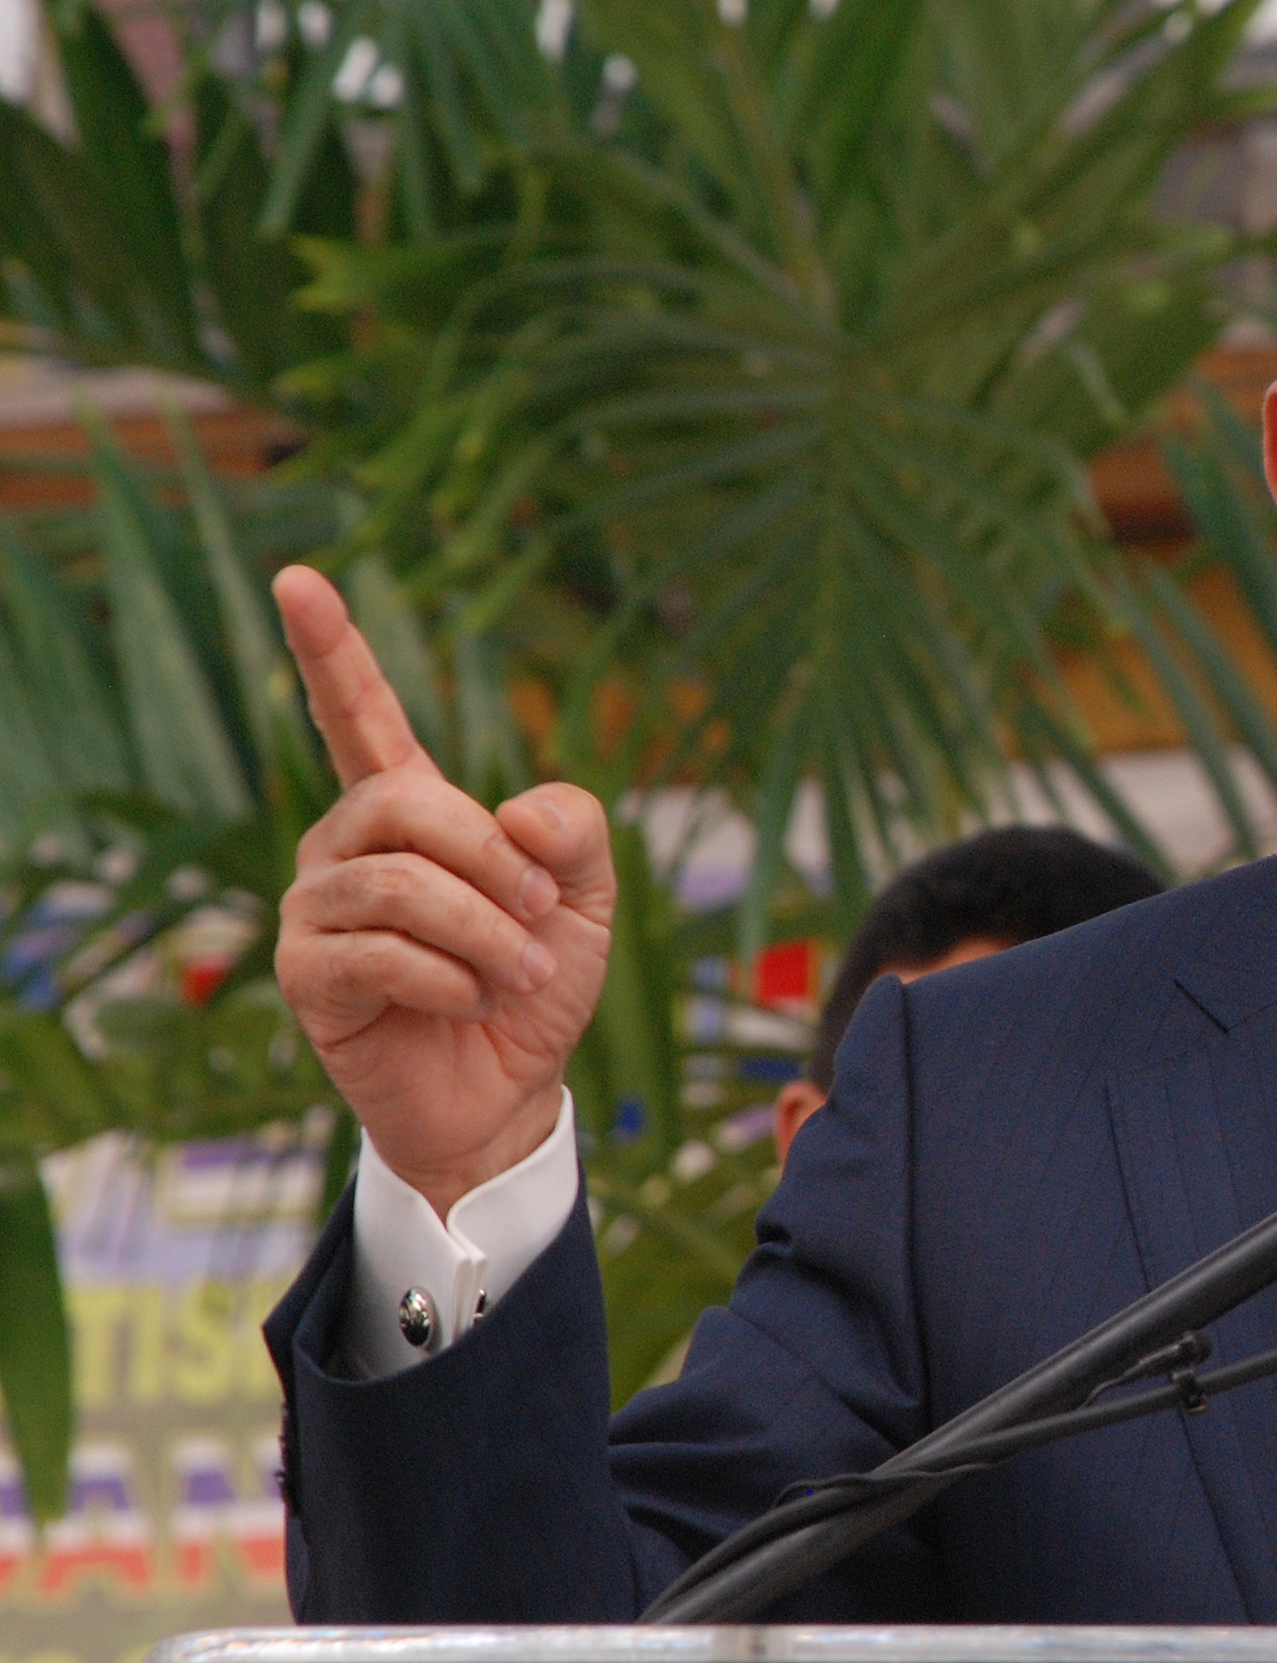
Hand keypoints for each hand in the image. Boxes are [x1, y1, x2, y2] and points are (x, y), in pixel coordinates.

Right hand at [270, 566, 613, 1216]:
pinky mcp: (306, 975)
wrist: (511, 1091)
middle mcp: (346, 845)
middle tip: (541, 919)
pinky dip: (451, 979)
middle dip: (492, 860)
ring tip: (517, 973)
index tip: (298, 575)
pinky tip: (466, 1003)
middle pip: (405, 802)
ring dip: (484, 931)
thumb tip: (514, 810)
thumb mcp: (588, 899)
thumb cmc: (538, 984)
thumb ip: (573, 833)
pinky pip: (378, 952)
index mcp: (409, 809)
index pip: (360, 713)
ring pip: (399, 883)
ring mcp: (315, 908)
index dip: (330, 647)